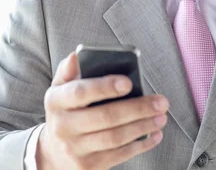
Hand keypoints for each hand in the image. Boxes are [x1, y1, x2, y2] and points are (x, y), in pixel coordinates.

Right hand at [36, 52, 168, 169]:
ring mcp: (75, 149)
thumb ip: (68, 71)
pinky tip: (154, 134)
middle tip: (160, 102)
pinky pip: (120, 155)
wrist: (54, 152)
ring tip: (161, 116)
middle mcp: (62, 126)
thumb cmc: (65, 112)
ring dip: (143, 126)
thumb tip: (76, 56)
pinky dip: (141, 144)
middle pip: (105, 117)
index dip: (104, 87)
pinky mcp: (88, 165)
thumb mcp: (60, 89)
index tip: (128, 82)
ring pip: (115, 137)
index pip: (80, 92)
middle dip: (137, 108)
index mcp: (55, 101)